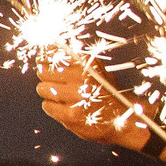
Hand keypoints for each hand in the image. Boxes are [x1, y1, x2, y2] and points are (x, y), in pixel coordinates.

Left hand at [33, 61, 151, 150]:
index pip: (56, 54)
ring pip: (43, 88)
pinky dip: (52, 106)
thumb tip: (51, 46)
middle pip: (44, 71)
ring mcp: (76, 98)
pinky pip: (47, 105)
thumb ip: (77, 58)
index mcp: (88, 64)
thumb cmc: (107, 92)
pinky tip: (63, 106)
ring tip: (61, 94)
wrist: (123, 118)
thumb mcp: (96, 69)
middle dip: (46, 75)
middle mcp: (82, 79)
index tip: (43, 59)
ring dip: (48, 92)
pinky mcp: (71, 116)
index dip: (46, 57)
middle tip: (53, 79)